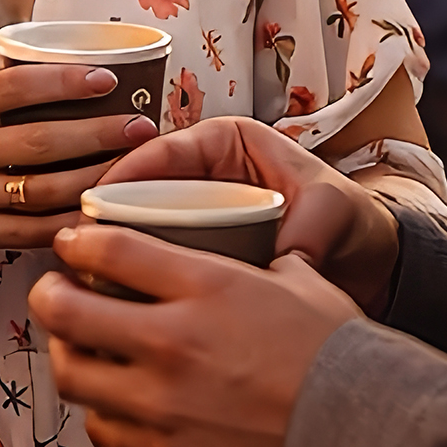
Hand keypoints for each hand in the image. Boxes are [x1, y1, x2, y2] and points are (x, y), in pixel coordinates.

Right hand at [0, 64, 158, 309]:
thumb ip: (1, 95)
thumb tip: (81, 74)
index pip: (13, 85)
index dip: (64, 82)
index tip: (109, 80)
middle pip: (38, 142)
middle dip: (98, 135)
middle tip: (142, 127)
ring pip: (40, 191)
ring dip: (93, 181)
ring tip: (132, 169)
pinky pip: (28, 231)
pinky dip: (68, 223)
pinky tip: (100, 213)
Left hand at [28, 229, 360, 446]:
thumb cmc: (343, 359)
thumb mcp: (302, 285)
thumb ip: (259, 265)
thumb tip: (252, 254)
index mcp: (204, 290)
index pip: (107, 251)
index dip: (76, 243)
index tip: (72, 245)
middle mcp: (170, 349)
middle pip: (64, 315)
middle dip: (47, 298)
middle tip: (52, 294)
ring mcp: (164, 414)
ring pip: (76, 383)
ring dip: (72, 361)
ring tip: (82, 352)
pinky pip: (117, 438)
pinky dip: (115, 419)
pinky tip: (130, 408)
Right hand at [98, 116, 401, 317]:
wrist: (367, 262)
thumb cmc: (348, 220)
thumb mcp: (330, 210)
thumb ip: (307, 227)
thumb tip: (287, 256)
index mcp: (229, 144)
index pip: (165, 151)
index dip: (125, 174)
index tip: (97, 204)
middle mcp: (206, 176)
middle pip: (141, 191)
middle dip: (108, 217)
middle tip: (79, 248)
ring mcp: (198, 216)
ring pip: (142, 228)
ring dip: (116, 250)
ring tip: (88, 279)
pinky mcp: (198, 254)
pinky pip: (159, 260)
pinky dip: (138, 277)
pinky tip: (117, 303)